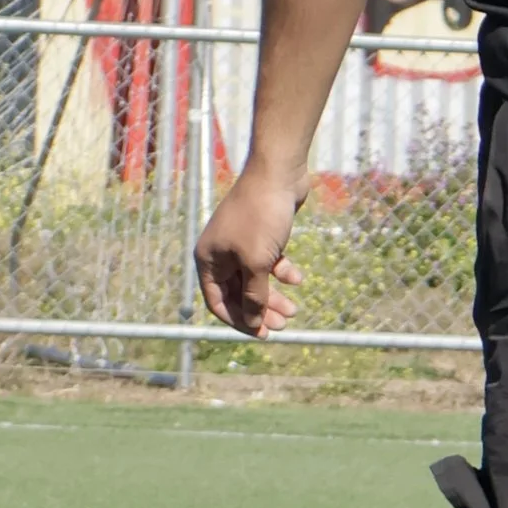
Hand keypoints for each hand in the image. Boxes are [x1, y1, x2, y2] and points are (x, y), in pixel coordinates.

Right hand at [194, 166, 307, 337]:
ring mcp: (241, 242)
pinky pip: (269, 261)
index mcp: (209, 260)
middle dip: (259, 311)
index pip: (217, 302)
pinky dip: (282, 271)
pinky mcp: (261, 233)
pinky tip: (298, 277)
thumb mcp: (257, 263)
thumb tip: (253, 322)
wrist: (278, 172)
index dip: (239, 321)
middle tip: (283, 325)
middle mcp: (221, 252)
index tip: (262, 334)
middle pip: (238, 293)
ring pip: (255, 279)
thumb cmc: (261, 217)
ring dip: (273, 296)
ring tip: (294, 311)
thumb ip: (254, 296)